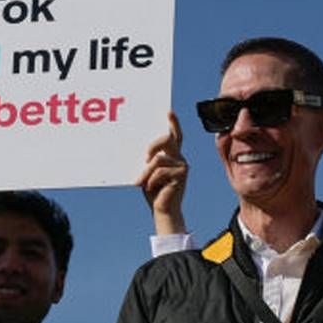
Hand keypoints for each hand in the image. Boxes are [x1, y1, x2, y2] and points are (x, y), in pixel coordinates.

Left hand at [136, 112, 187, 236]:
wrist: (162, 210)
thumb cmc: (152, 190)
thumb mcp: (147, 172)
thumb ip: (147, 161)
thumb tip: (141, 153)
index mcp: (172, 155)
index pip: (174, 135)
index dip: (173, 123)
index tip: (168, 112)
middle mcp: (179, 157)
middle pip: (167, 139)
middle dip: (153, 144)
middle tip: (144, 156)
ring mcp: (182, 165)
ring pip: (158, 160)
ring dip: (145, 172)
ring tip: (140, 182)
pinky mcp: (182, 175)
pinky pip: (159, 171)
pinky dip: (150, 180)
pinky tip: (151, 188)